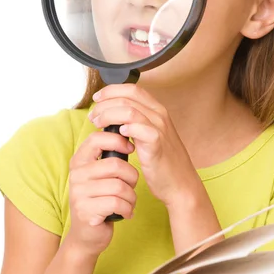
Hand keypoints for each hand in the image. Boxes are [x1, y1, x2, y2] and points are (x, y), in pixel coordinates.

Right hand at [66, 129, 138, 256]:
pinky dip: (128, 209)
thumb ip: (107, 157)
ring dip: (131, 196)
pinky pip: (118, 203)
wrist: (87, 235)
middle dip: (131, 177)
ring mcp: (79, 193)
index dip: (118, 140)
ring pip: (120, 186)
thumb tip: (127, 130)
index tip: (130, 149)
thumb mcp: (99, 175)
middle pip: (115, 165)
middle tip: (131, 186)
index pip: (97, 138)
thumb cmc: (100, 200)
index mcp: (79, 161)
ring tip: (128, 202)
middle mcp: (76, 175)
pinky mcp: (86, 211)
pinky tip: (126, 213)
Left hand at [89, 84, 199, 208]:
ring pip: (129, 110)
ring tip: (98, 124)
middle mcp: (159, 115)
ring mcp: (160, 128)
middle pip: (127, 97)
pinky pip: (140, 129)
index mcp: (156, 110)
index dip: (111, 91)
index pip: (131, 89)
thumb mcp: (148, 136)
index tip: (97, 99)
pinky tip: (117, 135)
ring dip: (108, 115)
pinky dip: (126, 128)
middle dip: (104, 104)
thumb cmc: (162, 162)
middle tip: (93, 116)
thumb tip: (111, 117)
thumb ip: (134, 123)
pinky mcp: (157, 144)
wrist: (180, 184)